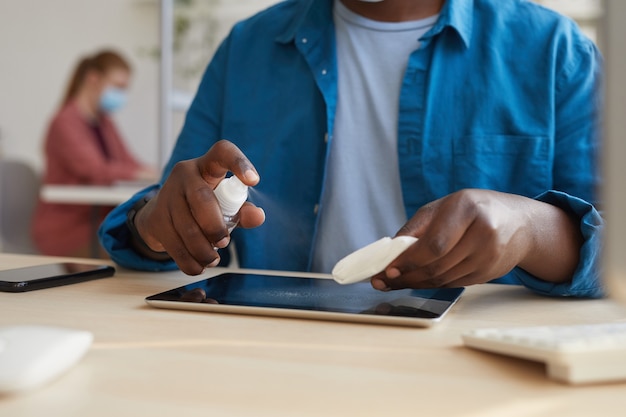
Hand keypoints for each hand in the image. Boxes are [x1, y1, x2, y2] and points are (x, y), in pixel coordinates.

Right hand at [133, 140, 264, 274]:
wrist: (162, 215)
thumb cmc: (202, 206)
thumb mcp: (225, 204)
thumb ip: (242, 210)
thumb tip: (258, 216)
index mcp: (207, 166)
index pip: (223, 152)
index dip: (239, 163)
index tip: (254, 181)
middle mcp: (185, 175)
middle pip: (201, 198)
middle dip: (215, 226)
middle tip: (225, 242)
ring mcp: (167, 196)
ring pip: (186, 226)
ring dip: (203, 249)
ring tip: (213, 259)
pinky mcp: (156, 219)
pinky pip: (174, 244)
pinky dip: (189, 261)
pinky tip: (199, 265)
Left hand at [370, 189, 580, 290]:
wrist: (519, 223)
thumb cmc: (473, 210)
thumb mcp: (443, 207)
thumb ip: (416, 228)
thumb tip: (389, 252)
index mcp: (467, 209)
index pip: (434, 244)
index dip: (409, 261)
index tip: (388, 270)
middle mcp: (483, 233)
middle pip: (437, 265)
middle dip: (406, 276)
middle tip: (382, 281)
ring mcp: (489, 256)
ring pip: (443, 279)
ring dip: (416, 284)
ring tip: (394, 282)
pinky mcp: (490, 273)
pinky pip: (453, 284)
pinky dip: (432, 285)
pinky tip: (418, 281)